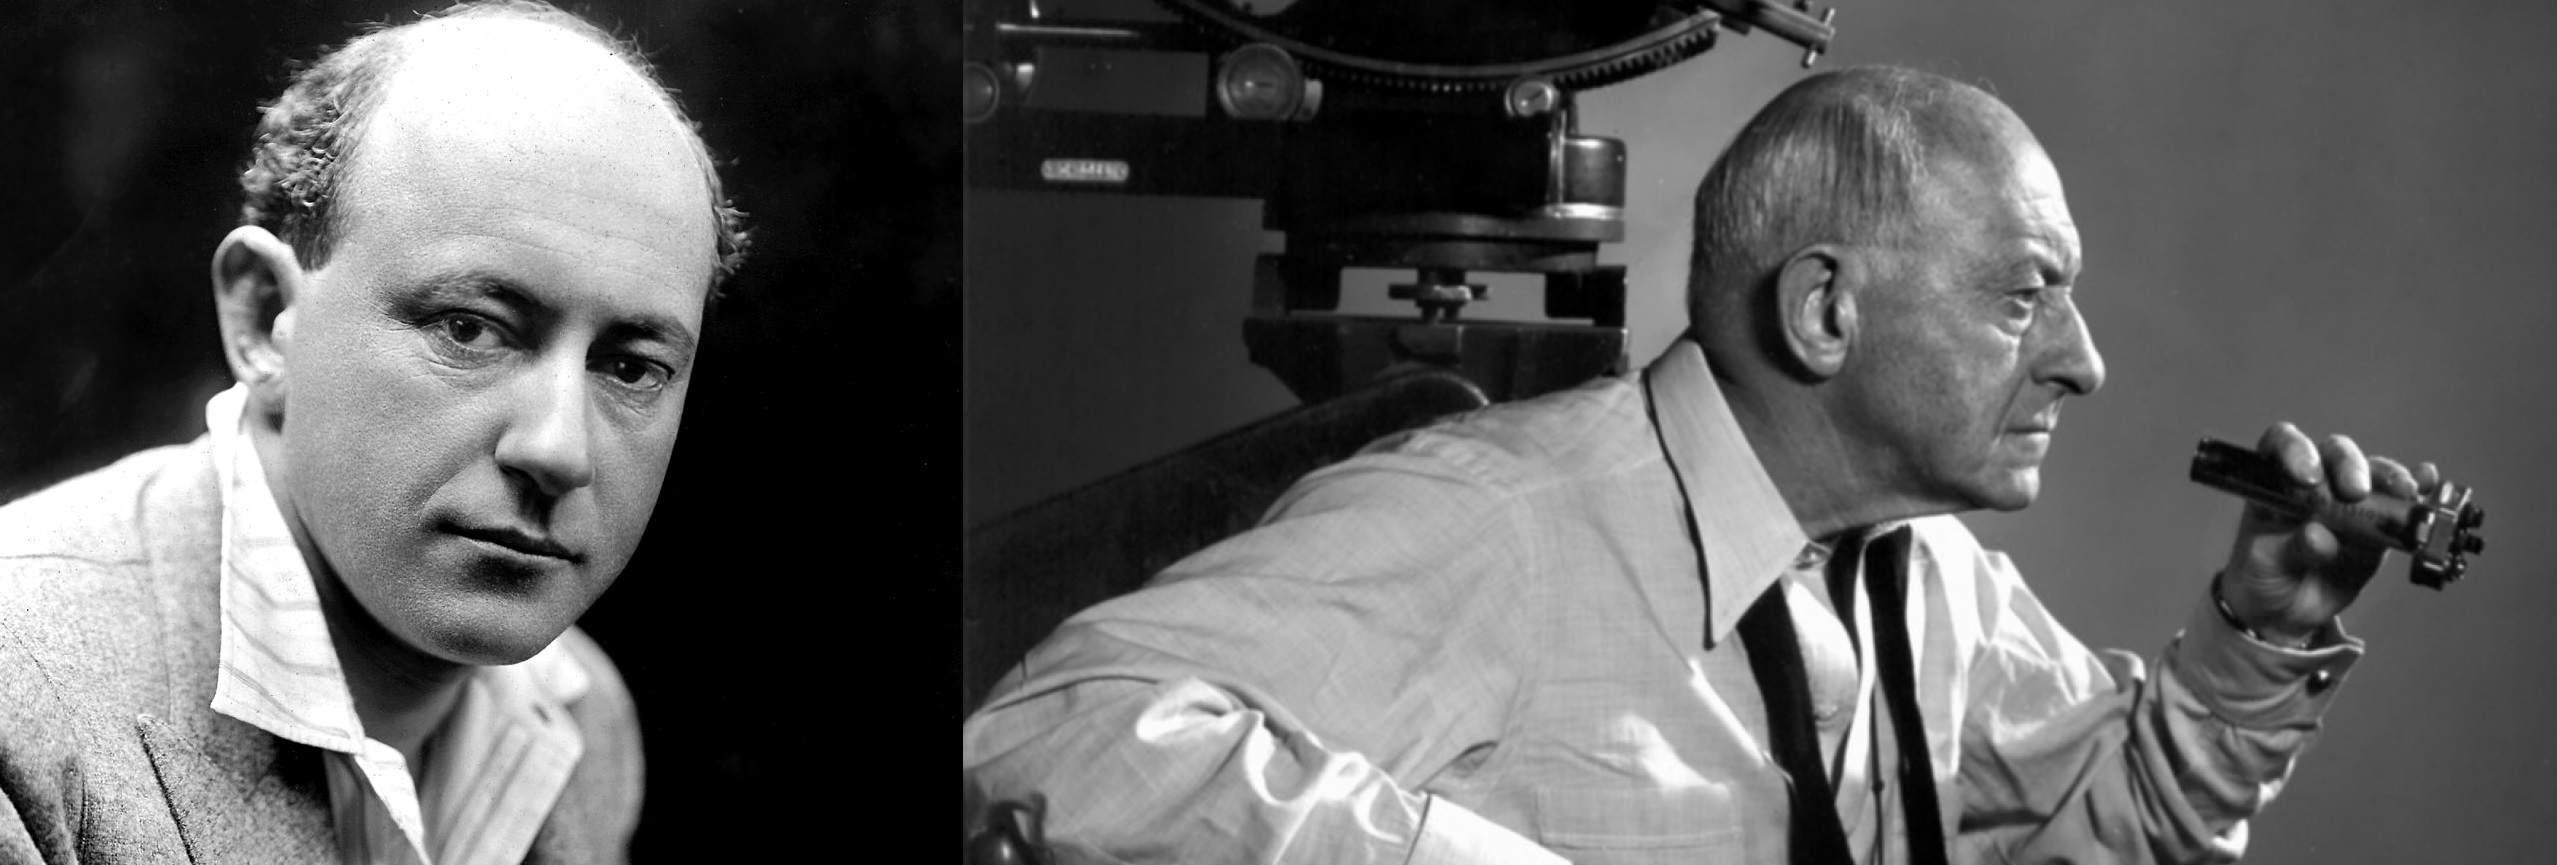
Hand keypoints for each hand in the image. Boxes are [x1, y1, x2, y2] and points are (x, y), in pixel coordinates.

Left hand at [2217, 422, 2436, 646]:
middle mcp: (2315, 483)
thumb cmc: (2264, 574)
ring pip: (2372, 472)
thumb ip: (2291, 547)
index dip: (2295, 450)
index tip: (2307, 475)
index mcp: (2276, 483)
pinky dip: (2416, 487)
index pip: (2282, 446)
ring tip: (2403, 491)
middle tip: (2355, 491)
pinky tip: (2426, 482)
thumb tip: (2319, 536)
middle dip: (2349, 465)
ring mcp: (2349, 501)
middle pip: (2334, 454)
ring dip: (2388, 476)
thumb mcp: (2265, 562)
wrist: (2285, 609)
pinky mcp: (2377, 524)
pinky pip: (2400, 501)